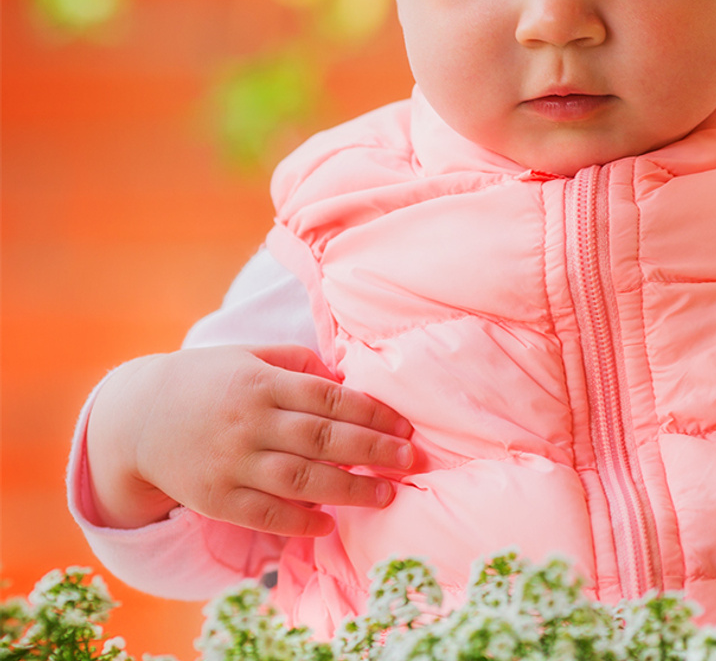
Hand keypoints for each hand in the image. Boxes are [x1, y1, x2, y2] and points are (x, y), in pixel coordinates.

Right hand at [85, 345, 414, 537]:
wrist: (137, 419)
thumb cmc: (208, 380)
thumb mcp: (250, 356)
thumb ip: (299, 364)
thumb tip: (347, 379)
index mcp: (262, 383)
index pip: (329, 398)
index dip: (372, 413)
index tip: (405, 427)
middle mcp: (250, 423)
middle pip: (322, 439)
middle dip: (373, 451)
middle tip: (413, 460)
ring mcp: (231, 463)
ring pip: (299, 480)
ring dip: (348, 490)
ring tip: (386, 494)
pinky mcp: (215, 499)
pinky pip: (264, 515)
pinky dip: (299, 522)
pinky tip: (330, 525)